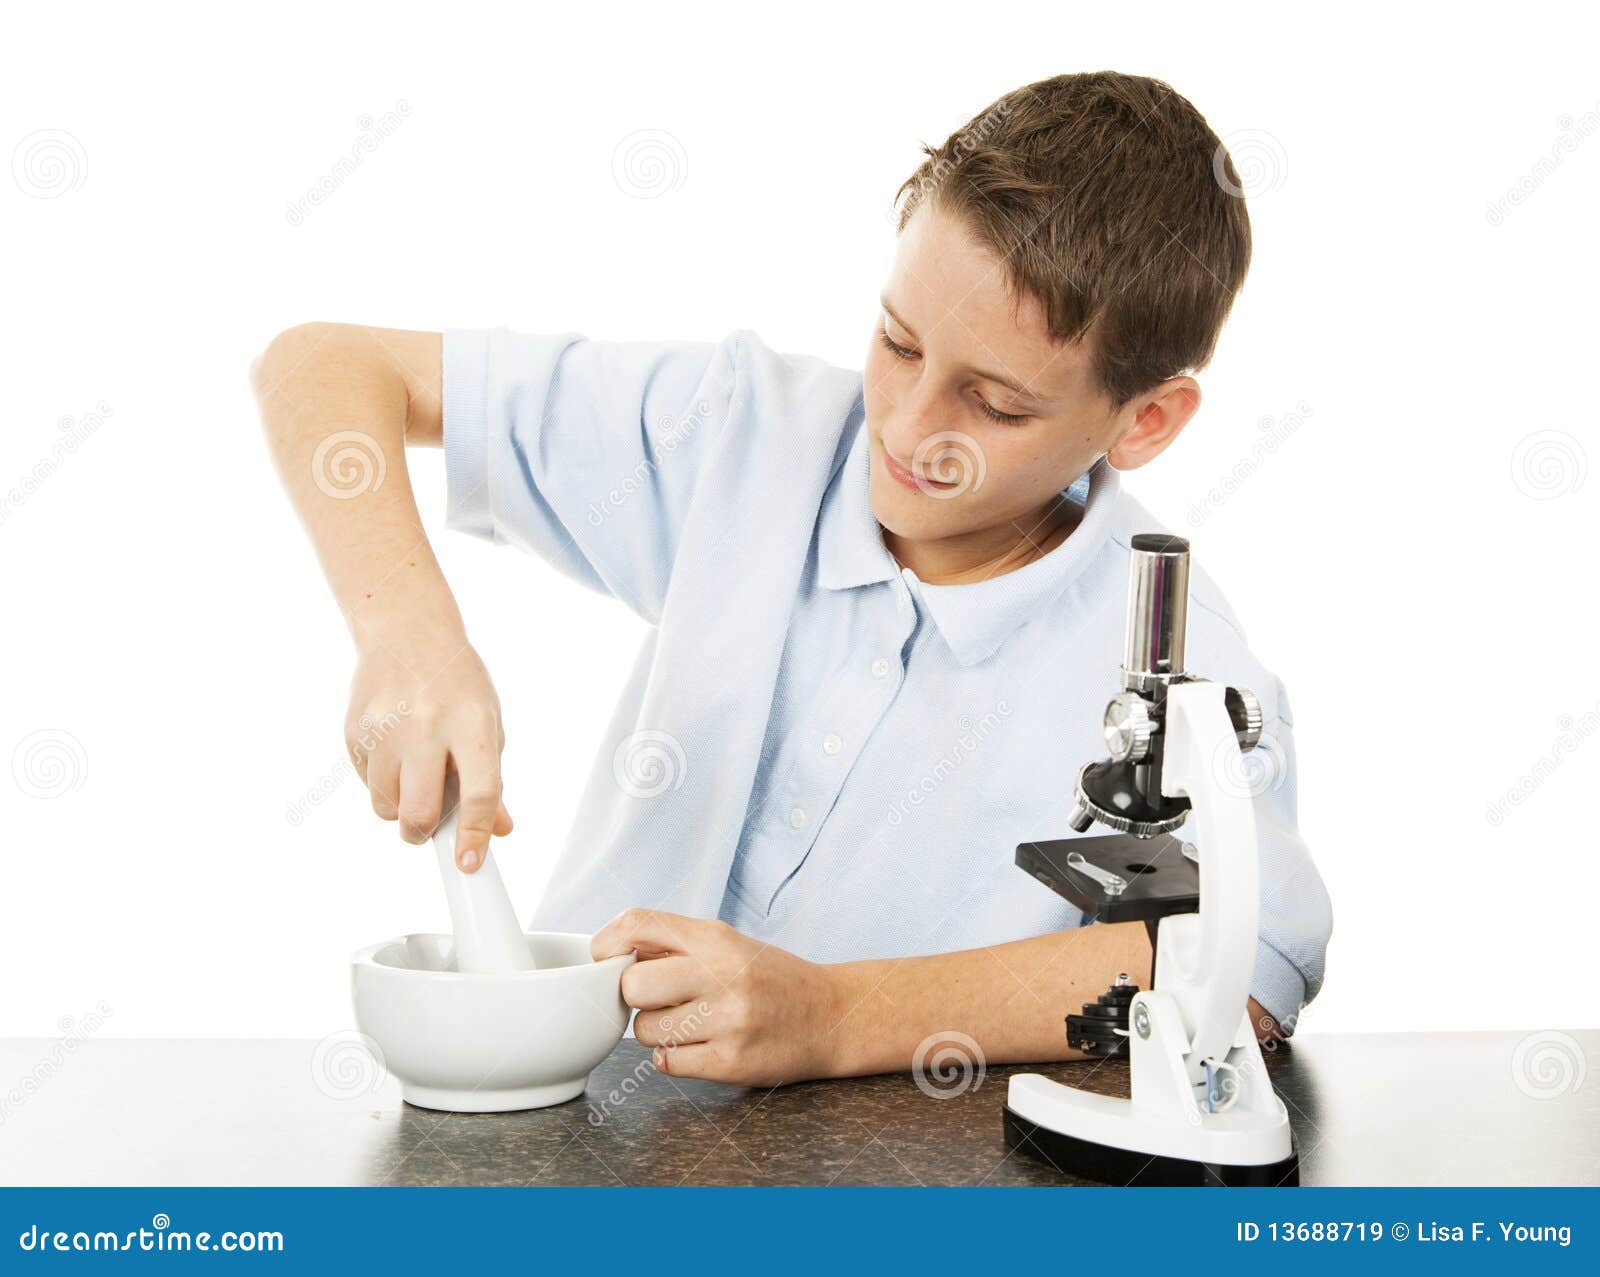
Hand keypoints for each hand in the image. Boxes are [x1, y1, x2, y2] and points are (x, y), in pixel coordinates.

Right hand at [346, 629, 511, 870]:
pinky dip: (381, 782)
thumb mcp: (488, 722)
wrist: (407, 632)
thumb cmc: (456, 682)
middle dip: (423, 832)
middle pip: (419, 811)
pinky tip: (394, 751)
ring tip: (414, 773)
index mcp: (471, 723)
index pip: (479, 792)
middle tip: (429, 824)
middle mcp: (426, 726)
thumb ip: (491, 778)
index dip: (474, 834)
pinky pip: (365, 784)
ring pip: (386, 806)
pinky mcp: (354, 731)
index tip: (468, 863)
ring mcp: (384, 728)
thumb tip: (499, 829)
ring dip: (401, 806)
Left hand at [591, 910, 844, 1085]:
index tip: (603, 957)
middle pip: (631, 984)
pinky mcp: (731, 1061)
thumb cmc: (770, 978)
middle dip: (634, 995)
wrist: (829, 1015)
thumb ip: (674, 944)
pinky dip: (672, 1058)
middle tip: (655, 998)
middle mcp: (722, 974)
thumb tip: (609, 950)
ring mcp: (727, 1020)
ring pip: (645, 1030)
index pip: (639, 923)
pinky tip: (697, 1046)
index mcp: (716, 937)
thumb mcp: (727, 943)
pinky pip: (667, 1063)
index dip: (607, 941)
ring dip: (655, 1031)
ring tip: (686, 1023)